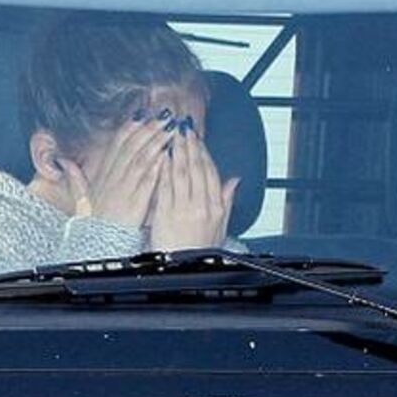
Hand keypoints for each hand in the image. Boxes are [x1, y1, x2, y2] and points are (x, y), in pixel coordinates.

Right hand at [59, 116, 173, 226]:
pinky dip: (157, 166)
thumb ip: (76, 178)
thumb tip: (64, 163)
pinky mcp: (135, 202)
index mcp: (104, 174)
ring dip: (157, 142)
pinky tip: (168, 155)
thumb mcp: (83, 197)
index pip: (117, 144)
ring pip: (141, 159)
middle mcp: (113, 178)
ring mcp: (124, 189)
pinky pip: (147, 181)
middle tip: (165, 115)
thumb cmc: (96, 221)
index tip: (143, 113)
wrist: (98, 244)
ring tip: (171, 129)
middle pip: (132, 146)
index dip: (131, 127)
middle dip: (149, 128)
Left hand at [148, 125, 239, 250]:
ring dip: (176, 152)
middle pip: (195, 169)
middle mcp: (201, 206)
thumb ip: (227, 200)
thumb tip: (235, 180)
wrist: (183, 268)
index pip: (210, 173)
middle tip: (184, 128)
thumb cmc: (200, 249)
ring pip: (180, 174)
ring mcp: (183, 210)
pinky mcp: (165, 215)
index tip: (197, 138)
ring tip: (172, 135)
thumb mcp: (221, 226)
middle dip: (189, 146)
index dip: (203, 153)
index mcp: (216, 207)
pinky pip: (165, 187)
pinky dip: (164, 170)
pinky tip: (161, 157)